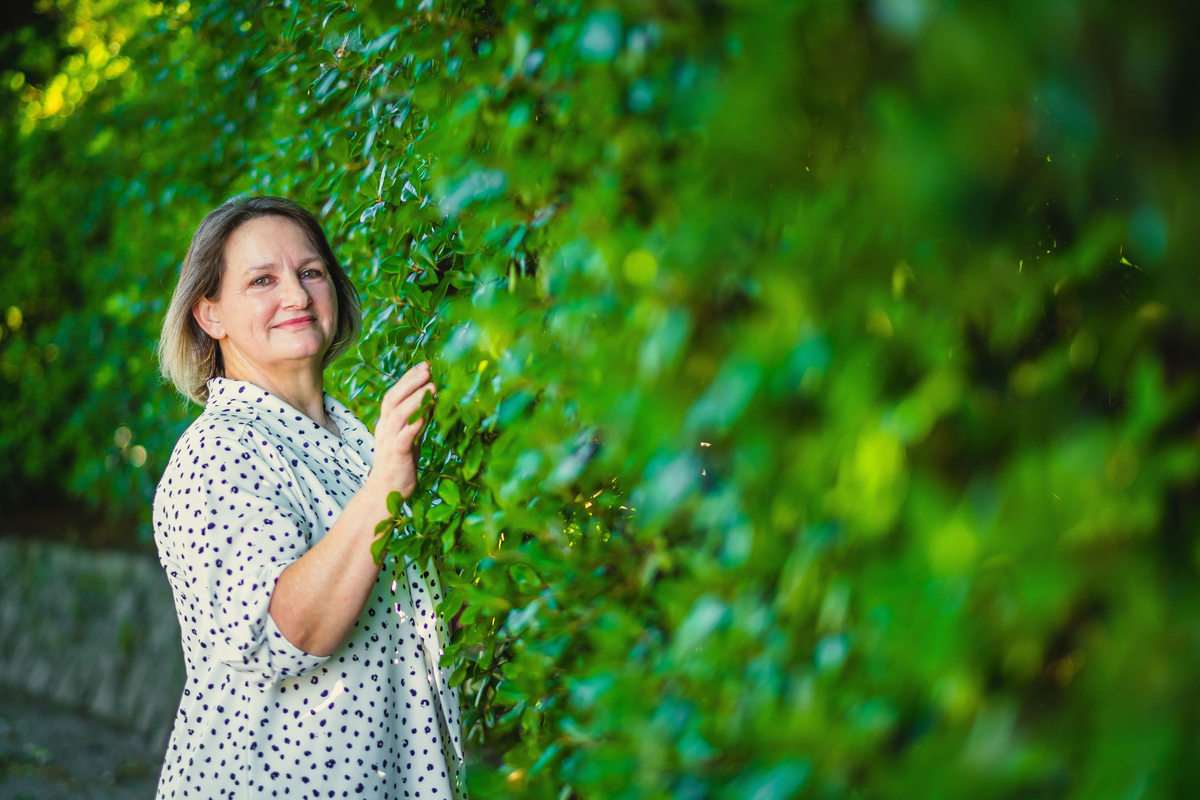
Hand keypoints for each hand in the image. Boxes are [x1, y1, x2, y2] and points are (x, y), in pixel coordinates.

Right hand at [369, 361, 434, 497]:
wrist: (386, 491)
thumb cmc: (400, 463)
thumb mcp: (410, 436)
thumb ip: (418, 419)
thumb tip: (432, 400)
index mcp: (387, 422)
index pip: (395, 394)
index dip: (408, 379)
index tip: (424, 365)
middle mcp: (385, 428)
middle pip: (393, 399)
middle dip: (410, 382)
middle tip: (427, 368)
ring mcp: (389, 441)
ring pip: (398, 415)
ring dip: (415, 400)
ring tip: (431, 388)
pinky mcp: (396, 455)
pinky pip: (404, 437)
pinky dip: (414, 425)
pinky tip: (426, 416)